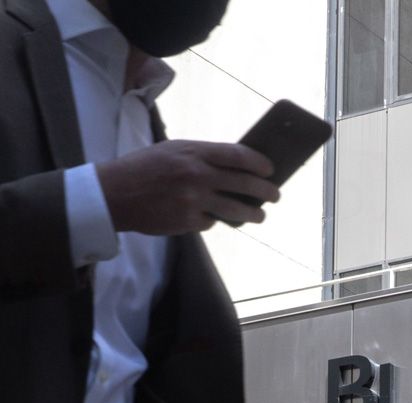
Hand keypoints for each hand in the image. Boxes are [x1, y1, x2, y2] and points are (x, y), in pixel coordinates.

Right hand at [96, 140, 280, 234]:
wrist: (113, 194)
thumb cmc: (144, 168)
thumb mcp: (173, 150)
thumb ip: (203, 156)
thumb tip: (237, 166)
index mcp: (194, 152)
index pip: (239, 156)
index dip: (260, 164)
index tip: (270, 170)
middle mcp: (197, 175)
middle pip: (245, 184)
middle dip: (266, 192)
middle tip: (275, 195)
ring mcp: (194, 200)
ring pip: (236, 210)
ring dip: (254, 214)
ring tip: (260, 215)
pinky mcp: (188, 221)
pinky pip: (212, 222)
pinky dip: (213, 219)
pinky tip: (209, 216)